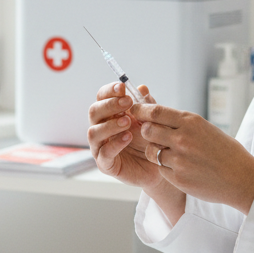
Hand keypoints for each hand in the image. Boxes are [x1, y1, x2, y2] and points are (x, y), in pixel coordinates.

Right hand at [88, 82, 186, 223]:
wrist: (159, 166)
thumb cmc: (150, 141)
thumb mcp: (151, 120)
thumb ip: (146, 105)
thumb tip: (142, 88)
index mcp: (109, 114)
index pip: (102, 97)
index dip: (109, 91)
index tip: (122, 86)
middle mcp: (101, 128)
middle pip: (94, 112)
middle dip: (110, 105)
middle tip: (128, 103)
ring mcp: (100, 146)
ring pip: (94, 132)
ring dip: (110, 124)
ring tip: (128, 121)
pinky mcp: (105, 164)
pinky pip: (104, 153)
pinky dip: (115, 144)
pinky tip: (128, 137)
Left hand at [132, 102, 253, 215]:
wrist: (241, 178)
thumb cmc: (225, 151)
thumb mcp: (205, 128)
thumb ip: (181, 123)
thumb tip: (155, 116)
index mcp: (190, 122)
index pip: (155, 112)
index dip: (140, 110)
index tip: (134, 111)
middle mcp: (182, 139)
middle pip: (148, 130)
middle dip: (146, 131)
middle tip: (150, 134)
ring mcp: (179, 159)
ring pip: (151, 151)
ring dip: (154, 151)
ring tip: (168, 153)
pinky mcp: (178, 178)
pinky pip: (160, 168)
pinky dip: (165, 167)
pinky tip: (179, 167)